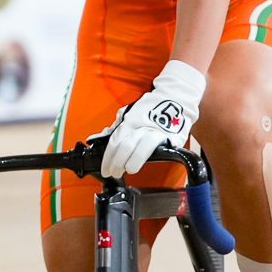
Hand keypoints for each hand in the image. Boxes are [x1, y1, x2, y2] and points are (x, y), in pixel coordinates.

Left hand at [93, 60, 203, 179]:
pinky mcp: (171, 136)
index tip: (105, 171)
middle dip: (118, 162)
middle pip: (126, 146)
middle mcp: (140, 126)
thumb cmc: (149, 111)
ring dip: (133, 161)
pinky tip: (146, 162)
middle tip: (115, 172)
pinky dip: (152, 155)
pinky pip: (160, 146)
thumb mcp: (130, 115)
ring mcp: (155, 131)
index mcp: (128, 122)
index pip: (114, 142)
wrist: (174, 99)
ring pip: (142, 147)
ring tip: (128, 170)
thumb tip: (97, 139)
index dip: (108, 158)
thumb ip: (117, 128)